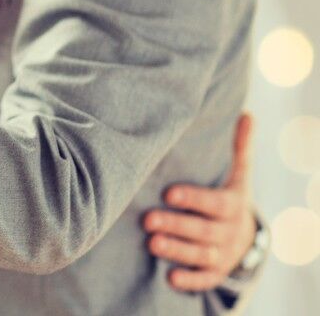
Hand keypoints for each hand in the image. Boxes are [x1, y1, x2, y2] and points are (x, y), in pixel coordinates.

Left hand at [143, 113, 255, 291]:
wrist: (246, 237)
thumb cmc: (229, 198)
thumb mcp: (238, 175)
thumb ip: (239, 148)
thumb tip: (247, 114)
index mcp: (232, 205)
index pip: (215, 203)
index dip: (193, 199)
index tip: (169, 193)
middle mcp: (229, 231)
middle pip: (203, 230)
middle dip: (176, 225)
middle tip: (148, 219)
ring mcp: (223, 254)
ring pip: (201, 255)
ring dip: (177, 251)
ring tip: (151, 244)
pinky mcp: (215, 272)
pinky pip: (204, 279)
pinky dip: (189, 280)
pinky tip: (169, 277)